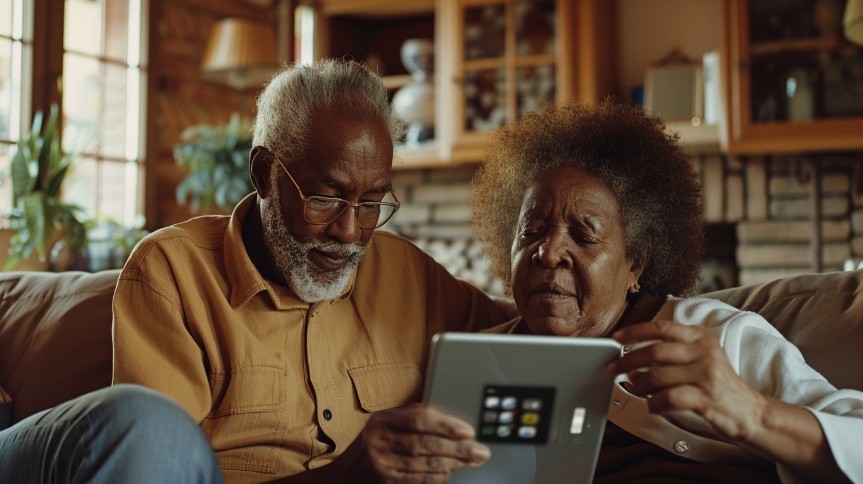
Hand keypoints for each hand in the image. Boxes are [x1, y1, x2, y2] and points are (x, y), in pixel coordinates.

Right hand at [350, 403, 490, 482]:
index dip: (447, 425)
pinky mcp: (386, 482)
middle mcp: (379, 441)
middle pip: (426, 445)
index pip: (420, 420)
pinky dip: (438, 478)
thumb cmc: (375, 442)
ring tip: (472, 462)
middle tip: (480, 451)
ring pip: (425, 465)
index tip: (469, 431)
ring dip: (453, 465)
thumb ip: (414, 417)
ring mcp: (381, 464)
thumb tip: (452, 421)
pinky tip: (451, 473)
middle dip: (458, 449)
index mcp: (383, 419)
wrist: (346, 473)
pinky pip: (418, 480)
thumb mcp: (387, 422)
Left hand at [608, 319, 768, 441]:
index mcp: (701, 338)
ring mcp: (707, 374)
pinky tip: (653, 405)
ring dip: (639, 384)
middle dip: (628, 360)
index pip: (662, 327)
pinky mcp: (707, 397)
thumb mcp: (701, 360)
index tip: (616, 338)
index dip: (635, 331)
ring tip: (634, 388)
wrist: (752, 412)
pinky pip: (670, 397)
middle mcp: (705, 352)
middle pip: (655, 351)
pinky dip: (655, 403)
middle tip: (614, 369)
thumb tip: (633, 362)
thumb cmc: (720, 387)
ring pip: (659, 375)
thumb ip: (672, 357)